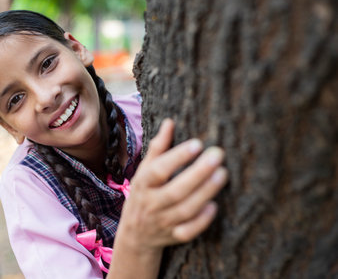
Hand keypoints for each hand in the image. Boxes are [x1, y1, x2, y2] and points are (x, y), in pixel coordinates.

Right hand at [117, 118, 227, 251]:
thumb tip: (170, 122)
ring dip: (205, 192)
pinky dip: (201, 221)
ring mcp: (162, 222)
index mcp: (143, 184)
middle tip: (218, 154)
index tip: (197, 143)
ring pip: (185, 210)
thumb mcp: (144, 171)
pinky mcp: (173, 237)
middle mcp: (151, 204)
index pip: (158, 170)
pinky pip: (188, 232)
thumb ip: (158, 148)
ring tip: (222, 174)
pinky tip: (214, 205)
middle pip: (175, 190)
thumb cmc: (144, 194)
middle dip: (198, 173)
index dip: (177, 157)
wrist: (135, 235)